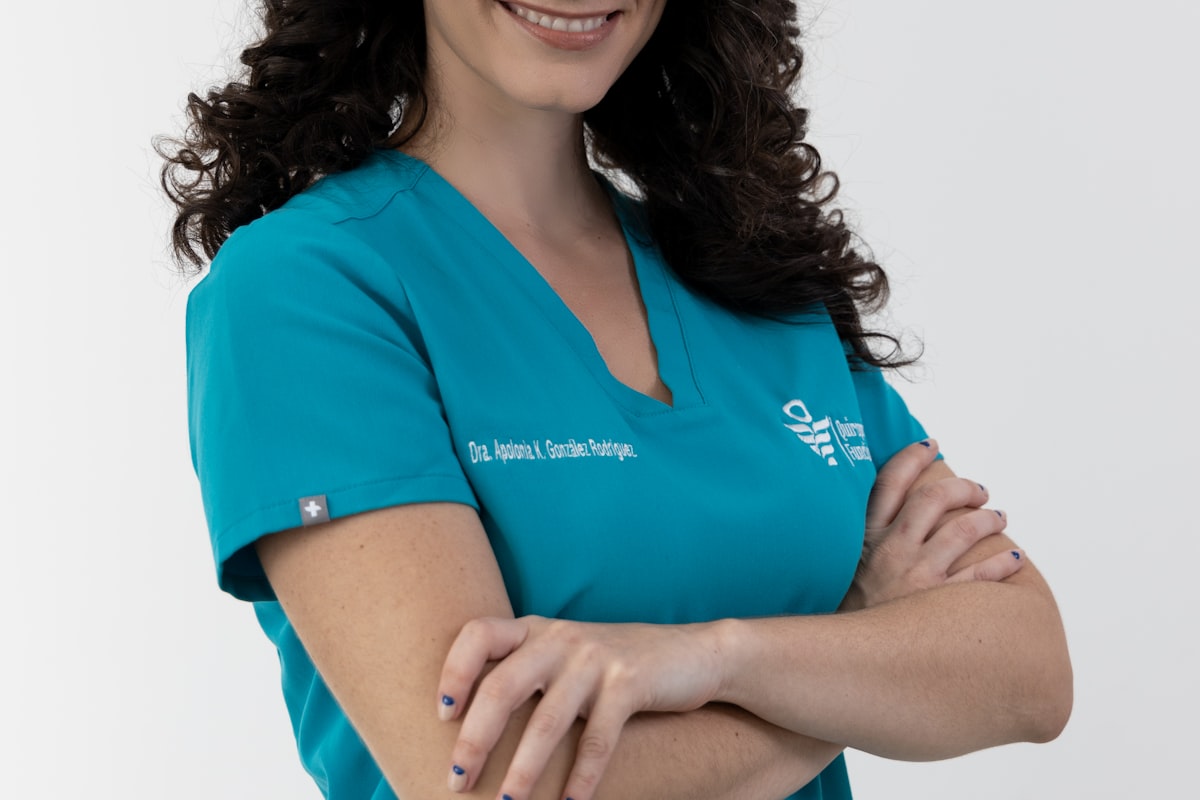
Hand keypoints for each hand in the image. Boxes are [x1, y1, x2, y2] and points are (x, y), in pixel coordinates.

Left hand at [438, 616, 723, 799]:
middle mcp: (560, 638)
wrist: (694, 654)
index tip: (441, 716)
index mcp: (536, 629)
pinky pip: (596, 739)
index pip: (478, 634)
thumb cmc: (615, 667)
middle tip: (457, 780)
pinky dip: (581, 779)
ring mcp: (595, 659)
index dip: (454, 672)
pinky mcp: (629, 683)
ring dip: (523, 770)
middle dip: (475, 740)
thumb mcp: (568, 657)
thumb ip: (528, 674)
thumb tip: (475, 732)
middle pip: (502, 687)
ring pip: (546, 721)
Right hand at [840, 439, 1022, 611]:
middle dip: (961, 487)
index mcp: (864, 537)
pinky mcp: (939, 605)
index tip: (930, 445)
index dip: (911, 457)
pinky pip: (981, 576)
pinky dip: (1003, 564)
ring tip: (999, 517)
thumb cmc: (845, 615)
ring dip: (988, 519)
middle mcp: (891, 550)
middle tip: (979, 490)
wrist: (843, 662)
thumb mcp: (838, 571)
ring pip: (964, 531)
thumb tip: (876, 522)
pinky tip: (1014, 559)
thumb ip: (858, 545)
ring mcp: (917, 577)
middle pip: (934, 500)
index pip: (888, 483)